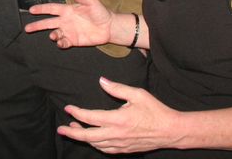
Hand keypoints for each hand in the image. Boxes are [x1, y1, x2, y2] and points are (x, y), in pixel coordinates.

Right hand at [24, 0, 112, 47]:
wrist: (109, 27)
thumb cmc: (101, 12)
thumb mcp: (92, 2)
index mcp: (67, 10)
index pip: (51, 9)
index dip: (41, 9)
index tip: (31, 10)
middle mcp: (65, 21)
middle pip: (48, 22)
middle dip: (37, 25)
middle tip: (27, 28)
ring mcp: (69, 31)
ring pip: (54, 33)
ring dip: (52, 35)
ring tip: (53, 36)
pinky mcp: (73, 40)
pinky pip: (63, 42)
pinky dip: (60, 43)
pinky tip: (61, 42)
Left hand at [57, 77, 179, 153]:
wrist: (171, 131)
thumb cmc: (155, 110)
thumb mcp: (137, 94)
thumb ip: (117, 88)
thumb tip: (102, 81)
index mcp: (118, 119)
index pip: (91, 118)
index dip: (77, 114)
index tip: (69, 109)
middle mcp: (117, 134)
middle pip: (89, 136)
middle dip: (72, 133)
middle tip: (61, 129)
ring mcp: (121, 144)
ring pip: (96, 144)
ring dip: (83, 138)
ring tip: (74, 131)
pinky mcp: (126, 149)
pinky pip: (106, 150)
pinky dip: (96, 145)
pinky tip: (93, 140)